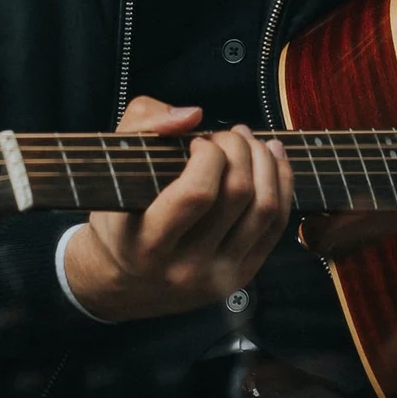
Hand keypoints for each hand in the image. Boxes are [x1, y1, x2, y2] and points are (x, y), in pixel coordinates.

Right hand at [64, 96, 293, 320]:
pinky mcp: (243, 276)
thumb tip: (194, 115)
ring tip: (250, 141)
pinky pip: (277, 225)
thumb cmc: (118, 215)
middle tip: (226, 136)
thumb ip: (144, 124)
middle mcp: (186, 267)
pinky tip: (273, 158)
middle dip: (239, 149)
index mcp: (147, 244)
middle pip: (238, 195)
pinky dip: (282, 184)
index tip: (197, 142)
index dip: (209, 155)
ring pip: (266, 209)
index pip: (198, 193)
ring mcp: (219, 276)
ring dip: (266, 162)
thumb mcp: (113, 165)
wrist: (124, 282)